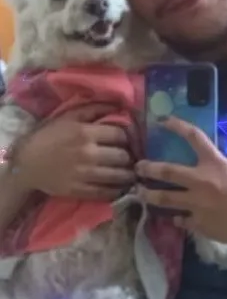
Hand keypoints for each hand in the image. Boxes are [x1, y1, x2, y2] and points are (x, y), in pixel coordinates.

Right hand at [14, 104, 135, 199]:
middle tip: (129, 157)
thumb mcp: (68, 116)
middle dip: (129, 156)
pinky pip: (107, 193)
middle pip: (123, 156)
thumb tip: (120, 105)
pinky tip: (119, 186)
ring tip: (129, 172)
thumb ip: (94, 108)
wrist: (26, 163)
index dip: (127, 137)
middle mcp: (88, 154)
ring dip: (128, 174)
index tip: (126, 140)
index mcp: (86, 133)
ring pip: (119, 176)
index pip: (121, 135)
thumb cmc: (48, 136)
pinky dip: (118, 190)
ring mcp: (85, 175)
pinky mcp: (80, 191)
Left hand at [136, 116, 226, 251]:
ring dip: (149, 196)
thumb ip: (213, 166)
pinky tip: (175, 216)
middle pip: (167, 172)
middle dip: (148, 168)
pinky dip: (176, 216)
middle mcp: (203, 181)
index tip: (163, 121)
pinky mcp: (198, 223)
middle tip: (138, 167)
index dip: (177, 126)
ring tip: (141, 193)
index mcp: (215, 163)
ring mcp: (198, 204)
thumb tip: (195, 162)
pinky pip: (179, 219)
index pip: (194, 137)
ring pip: (165, 199)